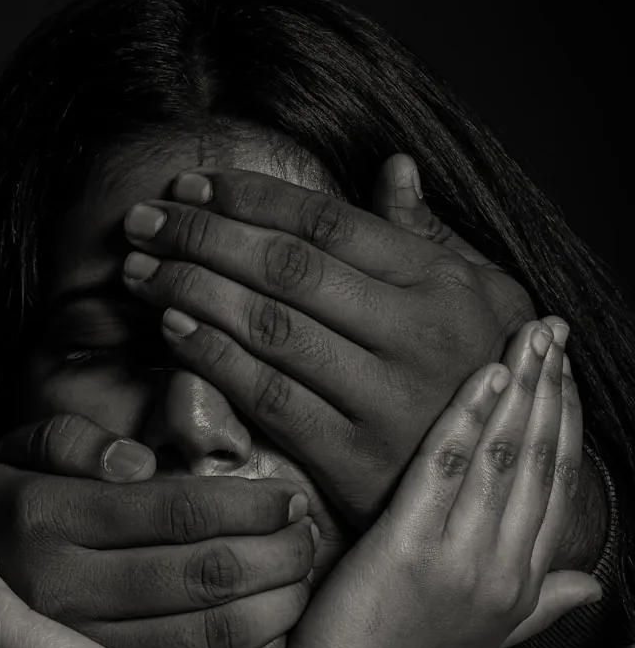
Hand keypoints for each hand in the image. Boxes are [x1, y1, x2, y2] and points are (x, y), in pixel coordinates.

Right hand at [0, 414, 315, 647]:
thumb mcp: (12, 454)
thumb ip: (70, 441)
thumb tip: (138, 463)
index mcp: (46, 519)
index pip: (178, 509)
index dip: (248, 504)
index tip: (290, 498)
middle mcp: (62, 589)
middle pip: (203, 572)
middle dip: (276, 553)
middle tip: (308, 537)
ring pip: (206, 634)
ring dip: (274, 607)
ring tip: (302, 580)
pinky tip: (275, 638)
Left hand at [119, 159, 534, 531]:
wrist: (507, 482)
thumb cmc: (482, 373)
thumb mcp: (484, 293)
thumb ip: (429, 233)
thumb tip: (393, 165)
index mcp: (440, 283)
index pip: (328, 223)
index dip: (251, 198)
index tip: (192, 185)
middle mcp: (415, 336)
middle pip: (288, 270)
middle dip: (203, 236)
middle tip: (143, 220)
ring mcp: (385, 402)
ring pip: (272, 331)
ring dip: (193, 291)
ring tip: (140, 269)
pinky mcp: (356, 461)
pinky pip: (271, 401)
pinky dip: (215, 360)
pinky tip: (171, 330)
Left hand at [266, 317, 602, 647]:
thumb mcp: (488, 639)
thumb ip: (542, 604)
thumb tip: (592, 584)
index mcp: (522, 584)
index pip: (557, 487)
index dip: (567, 424)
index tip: (567, 375)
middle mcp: (503, 568)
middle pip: (539, 461)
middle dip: (552, 389)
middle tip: (553, 331)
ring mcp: (460, 559)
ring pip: (503, 456)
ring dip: (521, 389)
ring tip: (530, 336)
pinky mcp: (409, 549)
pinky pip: (446, 469)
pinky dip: (468, 417)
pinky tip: (486, 375)